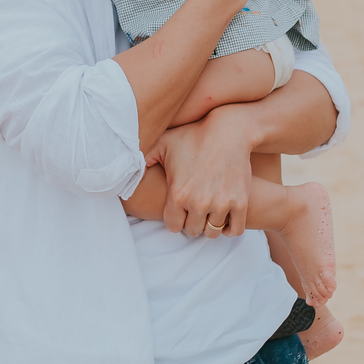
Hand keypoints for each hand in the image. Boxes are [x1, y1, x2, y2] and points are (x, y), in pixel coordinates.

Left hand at [147, 105, 256, 236]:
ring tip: (208, 214)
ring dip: (209, 226)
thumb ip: (142, 161)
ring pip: (212, 233)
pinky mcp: (240, 203)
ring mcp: (221, 204)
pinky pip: (234, 230)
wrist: (229, 131)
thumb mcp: (163, 144)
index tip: (179, 210)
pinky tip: (224, 218)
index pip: (173, 226)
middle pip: (193, 231)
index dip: (175, 219)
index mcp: (178, 195)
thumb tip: (124, 177)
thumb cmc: (193, 137)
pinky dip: (229, 228)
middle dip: (192, 222)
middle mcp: (199, 203)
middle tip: (194, 211)